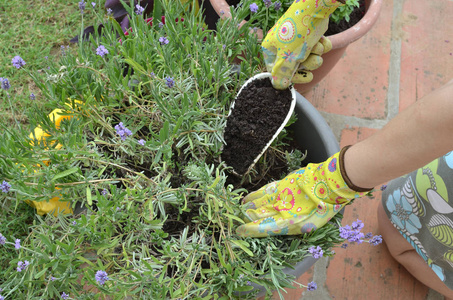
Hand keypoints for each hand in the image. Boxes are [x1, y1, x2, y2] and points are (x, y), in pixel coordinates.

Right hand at [236, 147, 371, 236]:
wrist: (330, 183)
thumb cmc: (324, 207)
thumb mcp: (312, 225)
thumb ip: (293, 227)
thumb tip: (278, 228)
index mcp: (288, 222)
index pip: (264, 228)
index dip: (250, 230)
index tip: (239, 231)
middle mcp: (280, 208)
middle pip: (258, 215)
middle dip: (246, 219)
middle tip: (236, 222)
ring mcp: (279, 195)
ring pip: (258, 202)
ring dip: (248, 208)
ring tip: (239, 212)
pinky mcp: (281, 184)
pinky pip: (264, 191)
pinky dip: (254, 195)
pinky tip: (247, 199)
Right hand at [261, 0, 344, 89]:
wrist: (314, 9)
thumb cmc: (296, 33)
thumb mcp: (288, 57)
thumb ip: (282, 73)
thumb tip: (277, 86)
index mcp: (270, 49)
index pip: (279, 70)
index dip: (294, 76)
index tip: (307, 77)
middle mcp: (281, 45)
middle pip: (295, 65)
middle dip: (309, 63)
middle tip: (316, 61)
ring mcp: (295, 40)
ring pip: (307, 56)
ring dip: (316, 54)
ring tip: (318, 47)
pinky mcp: (307, 35)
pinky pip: (315, 47)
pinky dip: (321, 45)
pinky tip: (323, 41)